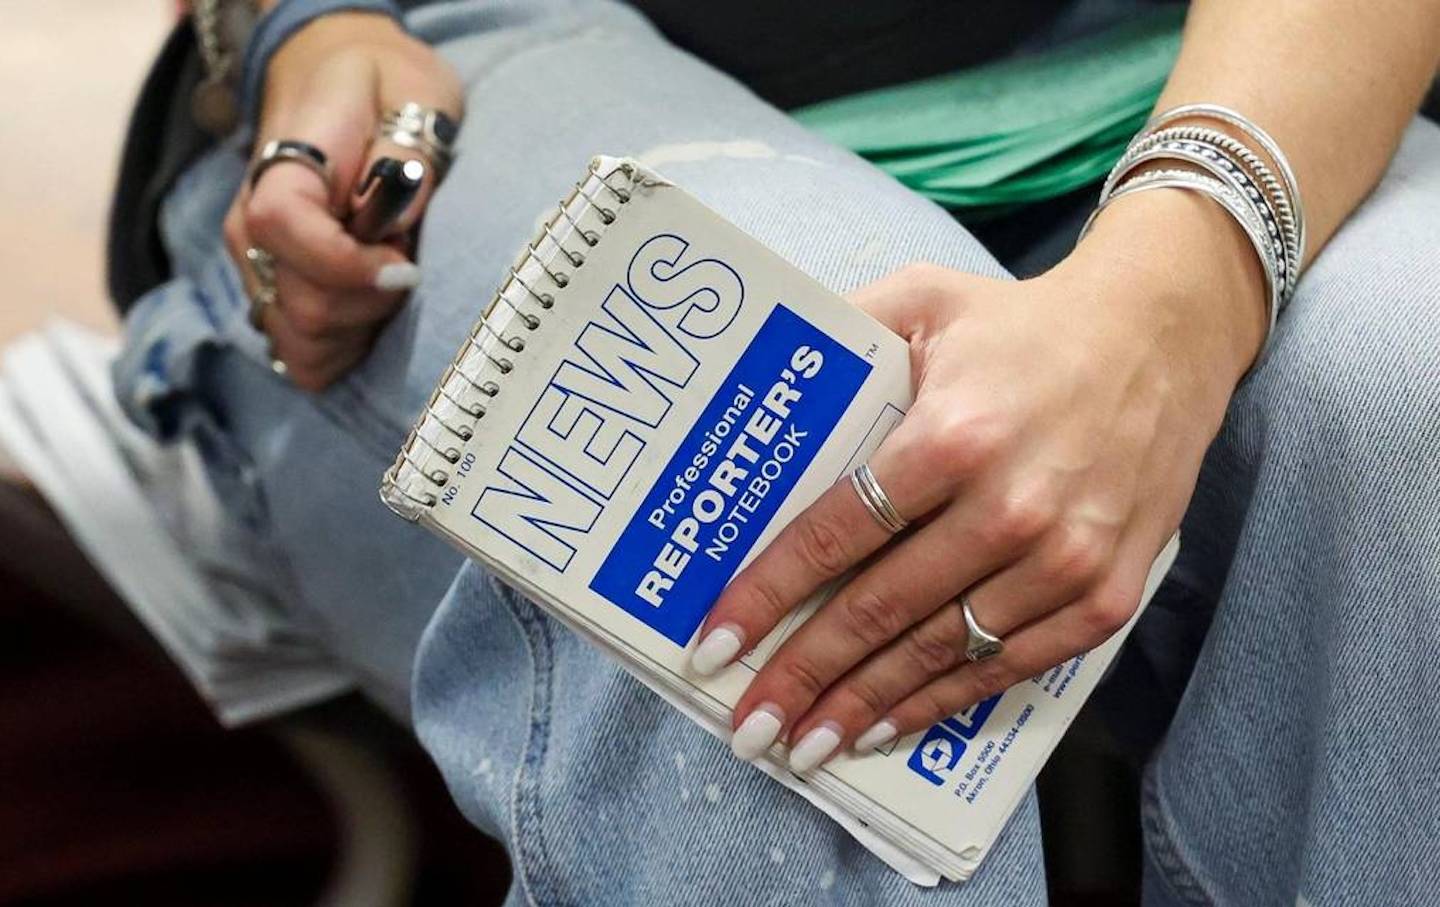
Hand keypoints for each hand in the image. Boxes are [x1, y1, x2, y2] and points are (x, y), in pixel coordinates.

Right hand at [223, 11, 462, 389]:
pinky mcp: (273, 298)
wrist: (336, 82)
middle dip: (374, 303)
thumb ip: (407, 149)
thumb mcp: (411, 90)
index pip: (283, 229)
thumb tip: (399, 213)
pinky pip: (305, 357)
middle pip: (301, 308)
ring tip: (386, 277)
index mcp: (281, 170)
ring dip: (363, 329)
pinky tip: (373, 307)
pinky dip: (348, 348)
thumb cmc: (382, 88)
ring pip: (303, 345)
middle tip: (405, 259)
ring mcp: (257, 269)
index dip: (347, 264)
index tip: (404, 262)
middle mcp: (252, 229)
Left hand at [693, 188, 1268, 769]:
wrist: (1161, 337)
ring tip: (804, 745)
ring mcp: (1065, 560)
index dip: (768, 597)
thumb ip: (841, 336)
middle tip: (748, 723)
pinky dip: (942, 702)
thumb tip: (755, 392)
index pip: (837, 534)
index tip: (714, 645)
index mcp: (955, 434)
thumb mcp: (923, 298)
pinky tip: (886, 726)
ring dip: (863, 707)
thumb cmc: (1024, 325)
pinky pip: (1009, 666)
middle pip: (880, 610)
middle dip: (801, 676)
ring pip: (939, 653)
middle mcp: (1011, 506)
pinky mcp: (1106, 593)